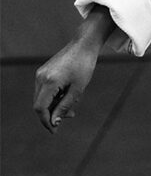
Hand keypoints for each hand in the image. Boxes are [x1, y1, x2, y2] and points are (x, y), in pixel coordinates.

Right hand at [33, 5, 115, 133]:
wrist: (83, 45)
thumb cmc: (84, 66)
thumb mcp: (78, 89)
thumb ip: (65, 106)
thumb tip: (55, 122)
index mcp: (49, 82)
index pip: (40, 108)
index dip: (46, 121)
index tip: (55, 130)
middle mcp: (41, 77)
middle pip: (39, 104)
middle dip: (52, 114)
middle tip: (70, 116)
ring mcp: (40, 74)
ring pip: (42, 97)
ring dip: (54, 105)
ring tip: (72, 104)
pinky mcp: (43, 72)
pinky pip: (44, 90)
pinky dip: (54, 96)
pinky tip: (67, 95)